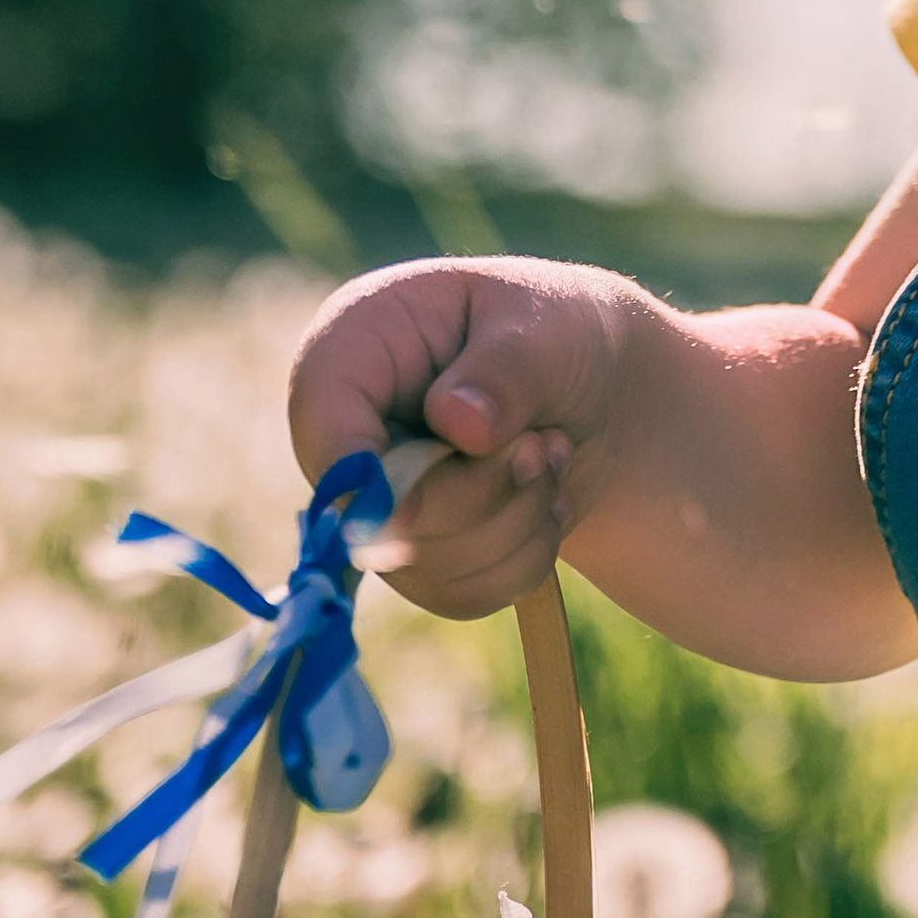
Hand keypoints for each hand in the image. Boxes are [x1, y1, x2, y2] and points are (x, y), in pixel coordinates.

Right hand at [287, 257, 638, 621]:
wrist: (590, 382)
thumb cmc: (553, 329)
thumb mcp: (543, 322)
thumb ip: (504, 367)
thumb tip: (458, 423)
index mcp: (350, 354)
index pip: (327, 435)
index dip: (377, 483)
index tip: (437, 491)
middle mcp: (348, 438)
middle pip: (384, 521)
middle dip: (486, 492)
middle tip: (547, 443)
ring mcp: (377, 506)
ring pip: (428, 568)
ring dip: (517, 523)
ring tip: (554, 454)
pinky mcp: (418, 557)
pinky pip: (461, 595)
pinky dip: (523, 559)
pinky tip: (549, 502)